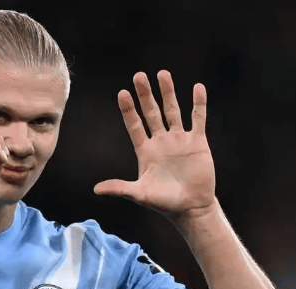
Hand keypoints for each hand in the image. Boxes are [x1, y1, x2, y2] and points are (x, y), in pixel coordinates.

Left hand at [95, 70, 215, 218]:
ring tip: (163, 74)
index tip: (122, 94)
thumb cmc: (164, 203)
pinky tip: (197, 88)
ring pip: (173, 111)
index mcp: (145, 151)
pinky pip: (198, 119)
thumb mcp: (140, 194)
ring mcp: (179, 140)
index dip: (129, 110)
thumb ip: (120, 188)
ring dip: (169, 93)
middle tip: (139, 75)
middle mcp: (161, 141)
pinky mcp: (197, 142)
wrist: (191, 208)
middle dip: (145, 95)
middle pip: (151, 112)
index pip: (135, 125)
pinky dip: (198, 104)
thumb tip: (96, 189)